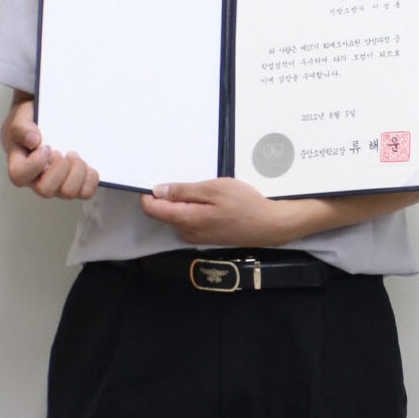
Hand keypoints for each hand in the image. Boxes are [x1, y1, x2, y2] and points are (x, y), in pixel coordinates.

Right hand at [1, 97, 99, 200]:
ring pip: (68, 193)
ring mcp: (56, 186)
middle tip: (61, 152)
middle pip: (46, 190)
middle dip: (58, 168)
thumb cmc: (30, 125)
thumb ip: (21, 128)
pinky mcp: (74, 186)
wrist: (46, 122)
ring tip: (73, 154)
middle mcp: (36, 181)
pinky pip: (86, 192)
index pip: (19, 176)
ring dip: (76, 171)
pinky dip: (90, 177)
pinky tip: (85, 163)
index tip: (45, 147)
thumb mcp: (20, 119)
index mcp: (19, 166)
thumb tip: (33, 140)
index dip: (35, 163)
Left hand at [140, 177, 305, 245]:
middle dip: (170, 195)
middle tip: (192, 181)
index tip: (156, 180)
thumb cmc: (245, 205)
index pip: (152, 209)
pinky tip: (213, 202)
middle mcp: (186, 232)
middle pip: (164, 212)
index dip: (149, 193)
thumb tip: (158, 191)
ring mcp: (196, 236)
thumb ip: (184, 191)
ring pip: (178, 215)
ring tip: (208, 191)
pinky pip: (190, 220)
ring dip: (185, 201)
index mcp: (185, 220)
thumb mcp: (214, 189)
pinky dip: (195, 209)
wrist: (269, 225)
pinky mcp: (205, 237)